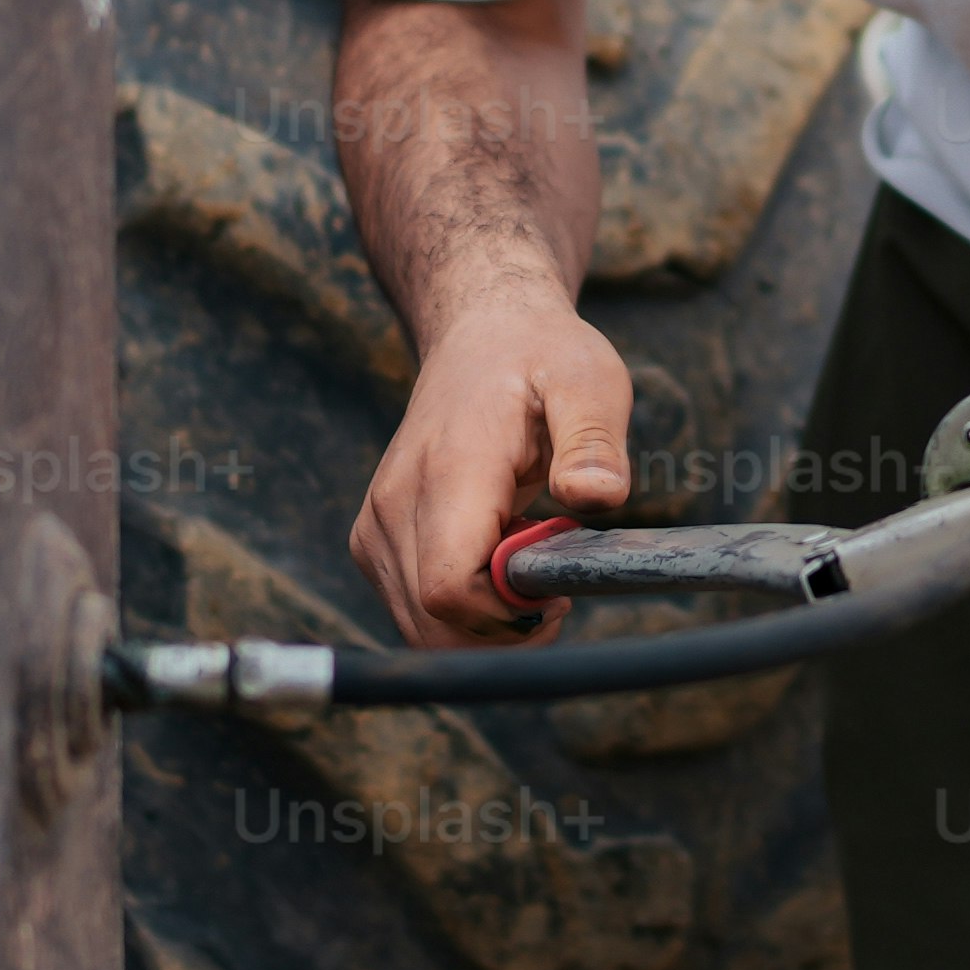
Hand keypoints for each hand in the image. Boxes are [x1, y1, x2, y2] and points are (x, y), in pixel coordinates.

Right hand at [353, 284, 638, 644]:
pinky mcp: (373, 538)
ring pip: (420, 629)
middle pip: (434, 625)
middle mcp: (395, 503)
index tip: (557, 588)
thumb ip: (593, 442)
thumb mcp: (589, 382)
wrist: (480, 336)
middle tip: (553, 592)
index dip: (508, 615)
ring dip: (483, 626)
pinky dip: (460, 613)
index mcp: (450, 470)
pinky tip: (496, 562)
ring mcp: (376, 524)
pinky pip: (412, 611)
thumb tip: (596, 496)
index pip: (451, 588)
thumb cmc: (541, 358)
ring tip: (527, 568)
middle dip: (502, 633)